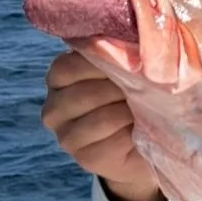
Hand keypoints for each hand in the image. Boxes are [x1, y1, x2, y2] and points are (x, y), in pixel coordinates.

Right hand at [39, 50, 163, 200]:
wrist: (141, 143)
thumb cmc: (132, 96)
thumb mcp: (123, 70)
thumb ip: (117, 55)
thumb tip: (130, 42)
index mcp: (59, 77)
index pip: (68, 66)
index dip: (102, 63)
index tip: (132, 62)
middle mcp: (54, 108)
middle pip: (84, 94)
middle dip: (120, 89)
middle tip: (146, 87)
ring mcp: (66, 137)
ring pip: (99, 119)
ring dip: (128, 111)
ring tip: (146, 106)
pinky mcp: (85, 159)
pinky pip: (111, 142)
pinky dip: (132, 133)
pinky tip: (142, 128)